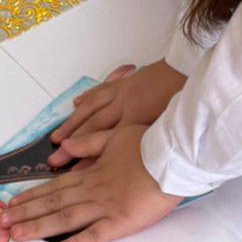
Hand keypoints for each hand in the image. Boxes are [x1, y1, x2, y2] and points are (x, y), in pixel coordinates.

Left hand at [0, 124, 180, 241]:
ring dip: (39, 227)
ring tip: (17, 235)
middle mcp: (93, 190)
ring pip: (66, 218)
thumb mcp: (116, 135)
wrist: (174, 156)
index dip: (31, 195)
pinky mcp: (122, 222)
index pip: (55, 186)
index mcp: (92, 172)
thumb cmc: (150, 145)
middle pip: (52, 203)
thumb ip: (89, 143)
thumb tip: (64, 149)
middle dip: (24, 213)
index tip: (11, 203)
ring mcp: (106, 207)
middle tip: (1, 222)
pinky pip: (95, 235)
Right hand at [49, 59, 184, 166]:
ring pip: (91, 108)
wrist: (188, 66)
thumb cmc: (183, 99)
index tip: (73, 174)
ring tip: (56, 136)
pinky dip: (87, 98)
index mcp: (135, 118)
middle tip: (53, 159)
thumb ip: (149, 143)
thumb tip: (135, 163)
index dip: (88, 159)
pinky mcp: (126, 80)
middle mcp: (123, 105)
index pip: (106, 143)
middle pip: (92, 127)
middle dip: (71, 144)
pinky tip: (77, 103)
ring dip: (72, 122)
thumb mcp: (168, 126)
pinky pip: (101, 89)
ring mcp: (122, 90)